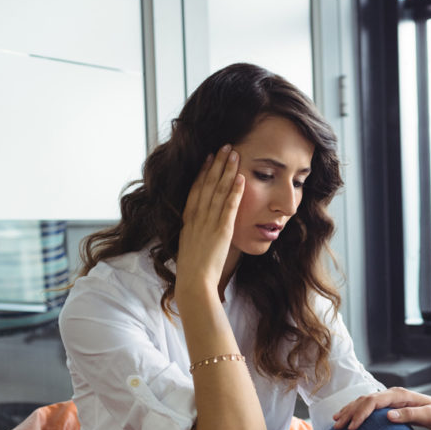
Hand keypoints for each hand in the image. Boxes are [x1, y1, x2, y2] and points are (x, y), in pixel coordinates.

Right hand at [176, 145, 244, 293]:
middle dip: (217, 163)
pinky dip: (235, 191)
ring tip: (234, 153)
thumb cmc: (193, 271)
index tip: (208, 157)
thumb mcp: (190, 245)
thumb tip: (201, 228)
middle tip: (225, 146)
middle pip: (207, 184)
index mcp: (189, 220)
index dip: (203, 171)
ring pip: (218, 191)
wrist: (193, 283)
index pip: (196, 189)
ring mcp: (209, 223)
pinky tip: (241, 178)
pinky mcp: (221, 231)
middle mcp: (197, 217)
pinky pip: (229, 207)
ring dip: (227, 170)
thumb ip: (196, 233)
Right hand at [332, 388, 430, 429]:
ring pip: (364, 401)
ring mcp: (390, 397)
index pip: (374, 401)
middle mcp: (392, 393)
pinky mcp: (389, 404)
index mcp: (399, 395)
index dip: (362, 413)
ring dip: (350, 410)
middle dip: (350, 412)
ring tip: (336, 421)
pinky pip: (369, 405)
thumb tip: (388, 415)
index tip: (353, 427)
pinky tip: (348, 417)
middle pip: (365, 400)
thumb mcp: (428, 416)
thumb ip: (409, 415)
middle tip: (338, 426)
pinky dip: (356, 410)